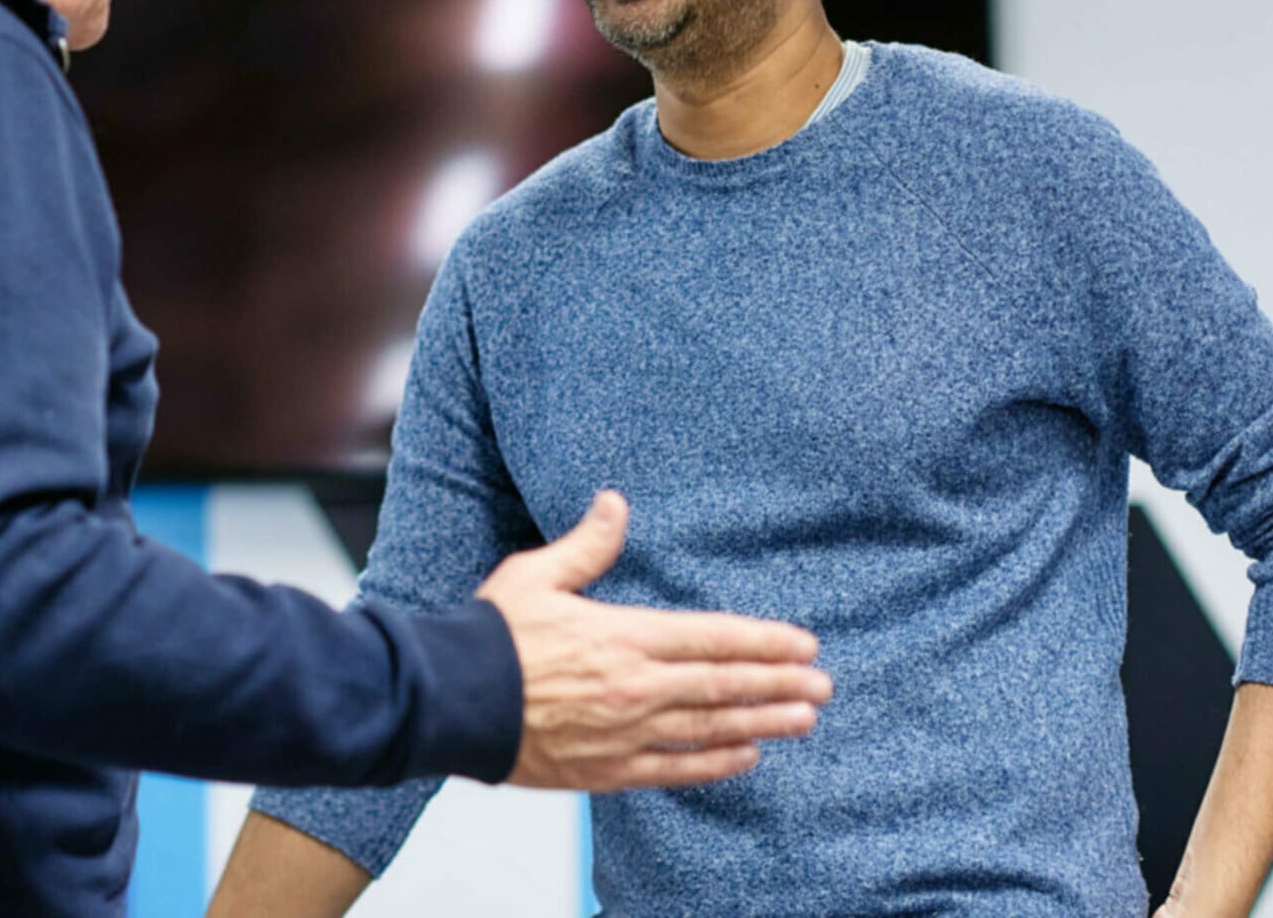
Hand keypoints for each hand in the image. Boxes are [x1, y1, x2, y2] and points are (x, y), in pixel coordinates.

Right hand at [474, 490, 830, 791]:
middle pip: (723, 686)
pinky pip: (674, 770)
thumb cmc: (489, 635)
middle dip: (778, 684)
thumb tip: (616, 503)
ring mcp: (624, 732)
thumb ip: (587, 544)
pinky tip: (745, 756)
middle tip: (823, 685)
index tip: (802, 644)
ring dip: (762, 722)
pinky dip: (714, 764)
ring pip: (709, 728)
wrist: (450, 699)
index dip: (762, 642)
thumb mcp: (537, 574)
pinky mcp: (606, 769)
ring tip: (803, 720)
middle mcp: (634, 687)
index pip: (711, 638)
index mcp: (623, 636)